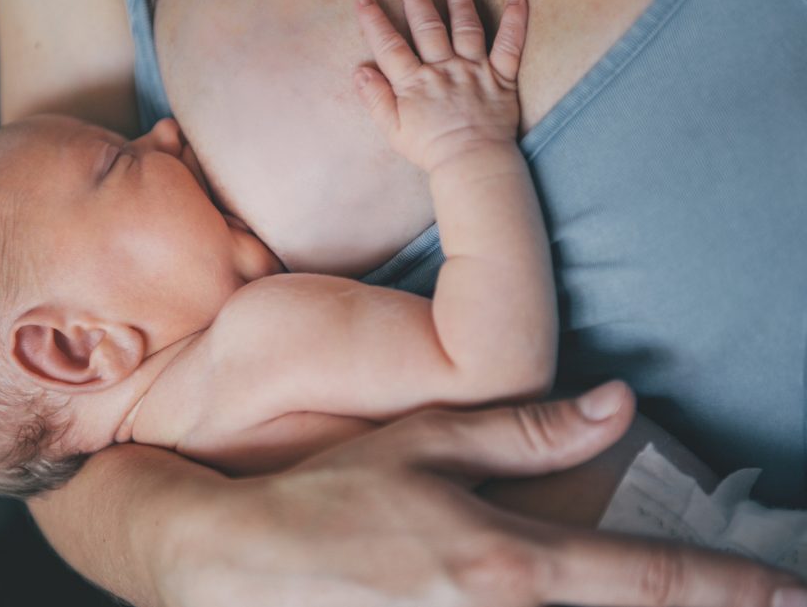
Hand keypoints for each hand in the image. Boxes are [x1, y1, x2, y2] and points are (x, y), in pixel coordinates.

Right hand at [155, 381, 805, 606]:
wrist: (239, 564)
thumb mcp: (423, 446)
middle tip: (773, 606)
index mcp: (508, 563)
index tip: (793, 593)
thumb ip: (524, 432)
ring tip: (675, 603)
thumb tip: (613, 403)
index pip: (646, 581)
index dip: (730, 590)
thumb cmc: (329, 498)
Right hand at [355, 0, 527, 170]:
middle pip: (428, 27)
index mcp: (414, 84)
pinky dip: (515, 21)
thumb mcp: (393, 130)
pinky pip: (510, 45)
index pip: (390, 46)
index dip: (375, 21)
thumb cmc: (430, 151)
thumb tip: (359, 71)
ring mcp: (474, 70)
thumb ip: (376, 99)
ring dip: (459, 1)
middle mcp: (443, 70)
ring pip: (466, 28)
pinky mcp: (501, 77)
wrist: (471, 164)